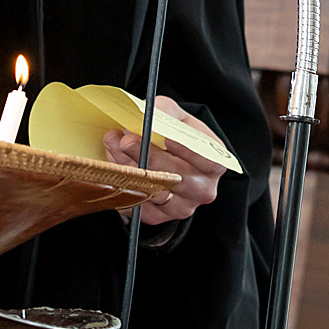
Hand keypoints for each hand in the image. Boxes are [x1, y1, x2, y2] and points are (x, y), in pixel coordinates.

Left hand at [103, 94, 225, 225]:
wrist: (167, 153)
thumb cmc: (175, 132)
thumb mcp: (174, 115)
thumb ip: (164, 112)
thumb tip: (150, 115)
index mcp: (214, 163)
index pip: (209, 162)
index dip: (188, 151)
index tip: (167, 138)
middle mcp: (202, 189)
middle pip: (175, 179)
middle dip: (146, 156)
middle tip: (125, 140)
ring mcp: (181, 206)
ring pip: (152, 191)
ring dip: (128, 168)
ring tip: (113, 147)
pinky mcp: (159, 217)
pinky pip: (138, 207)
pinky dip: (123, 187)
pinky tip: (115, 167)